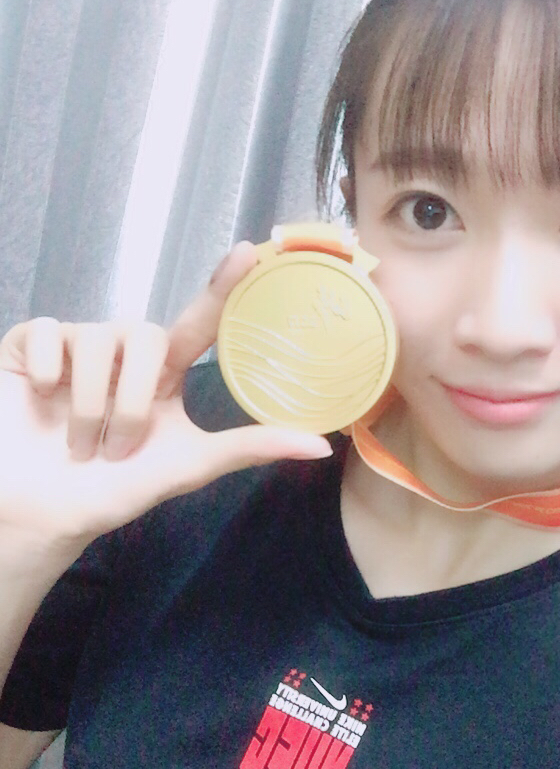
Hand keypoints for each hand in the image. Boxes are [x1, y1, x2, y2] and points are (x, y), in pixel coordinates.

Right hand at [0, 242, 332, 553]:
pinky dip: (48, 373)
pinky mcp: (29, 345)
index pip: (200, 321)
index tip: (251, 252)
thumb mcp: (187, 467)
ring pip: (98, 340)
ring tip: (79, 444)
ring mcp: (77, 345)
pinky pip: (47, 333)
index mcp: (164, 374)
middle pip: (148, 338)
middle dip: (134, 403)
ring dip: (89, 406)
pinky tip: (40, 400)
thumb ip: (248, 449)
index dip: (223, 286)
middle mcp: (125, 352)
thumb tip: (322, 445)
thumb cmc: (113, 491)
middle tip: (117, 449)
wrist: (41, 515)